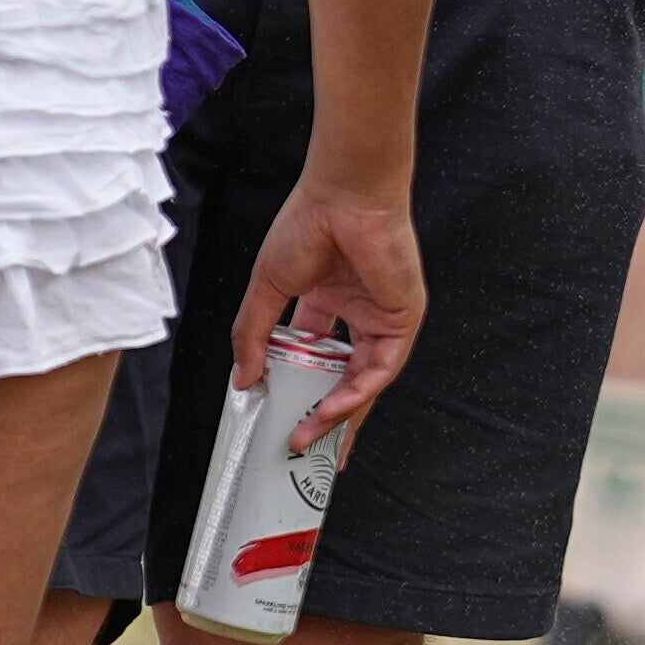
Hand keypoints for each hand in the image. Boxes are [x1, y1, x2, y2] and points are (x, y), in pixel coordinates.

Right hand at [235, 171, 433, 433]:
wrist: (343, 195)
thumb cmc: (308, 224)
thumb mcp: (268, 289)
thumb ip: (255, 336)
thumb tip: (242, 379)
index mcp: (329, 302)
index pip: (317, 359)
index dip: (301, 390)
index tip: (284, 418)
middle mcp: (359, 314)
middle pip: (344, 378)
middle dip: (325, 418)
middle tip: (305, 449)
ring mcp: (382, 318)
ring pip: (363, 382)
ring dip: (336, 416)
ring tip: (308, 441)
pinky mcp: (401, 320)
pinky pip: (377, 370)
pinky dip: (352, 395)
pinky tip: (327, 412)